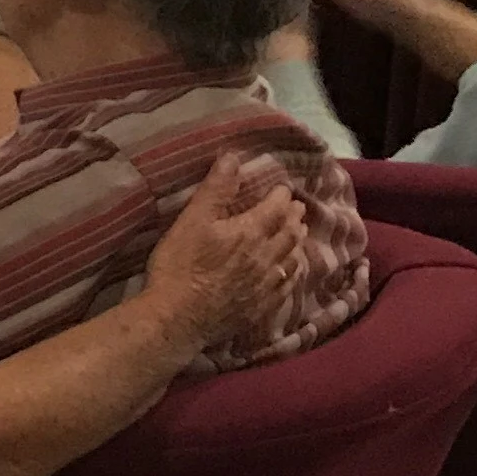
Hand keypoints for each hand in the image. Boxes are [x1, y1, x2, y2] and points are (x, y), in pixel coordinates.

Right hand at [138, 153, 304, 362]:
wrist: (178, 317)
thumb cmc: (180, 265)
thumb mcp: (191, 220)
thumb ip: (215, 190)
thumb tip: (234, 158)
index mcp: (249, 232)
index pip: (275, 209)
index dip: (281, 197)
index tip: (284, 189)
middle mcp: (265, 258)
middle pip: (289, 234)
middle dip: (294, 218)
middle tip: (297, 208)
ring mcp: (266, 285)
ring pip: (291, 259)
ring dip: (297, 243)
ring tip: (299, 235)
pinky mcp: (261, 307)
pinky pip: (286, 287)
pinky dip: (293, 273)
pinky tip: (290, 272)